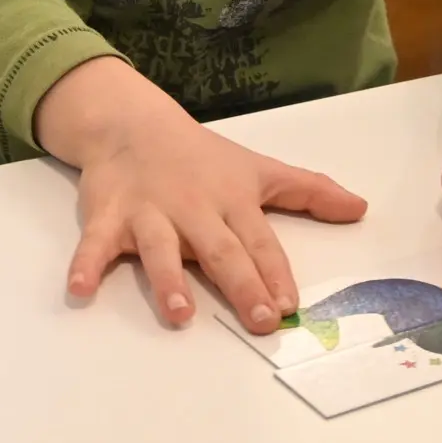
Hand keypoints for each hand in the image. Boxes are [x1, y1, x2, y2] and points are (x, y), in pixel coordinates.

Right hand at [38, 56, 366, 331]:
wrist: (132, 123)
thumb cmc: (200, 156)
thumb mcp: (257, 169)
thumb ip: (308, 191)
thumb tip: (360, 208)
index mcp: (230, 200)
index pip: (258, 240)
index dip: (275, 271)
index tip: (290, 303)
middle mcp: (193, 208)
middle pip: (219, 250)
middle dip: (240, 284)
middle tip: (260, 319)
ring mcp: (148, 212)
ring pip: (159, 249)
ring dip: (168, 281)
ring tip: (180, 314)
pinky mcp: (107, 215)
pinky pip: (95, 244)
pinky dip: (86, 265)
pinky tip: (80, 291)